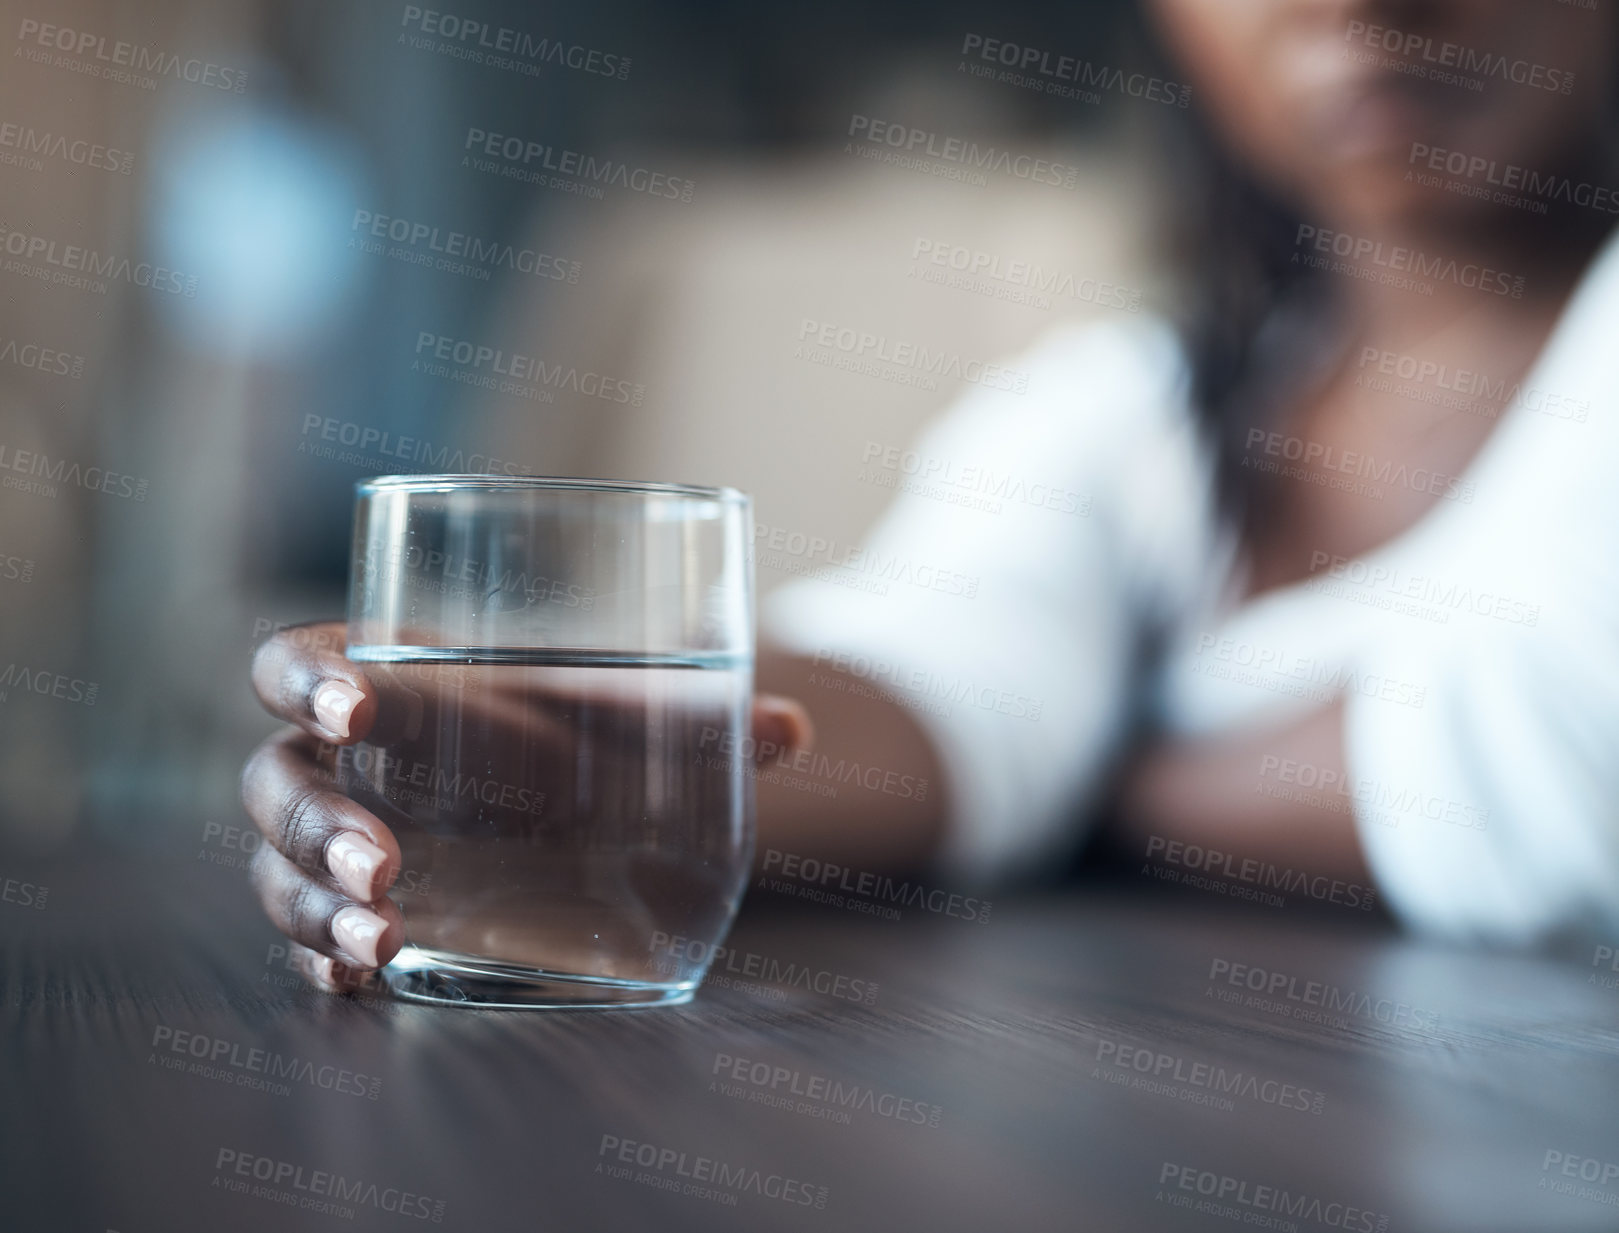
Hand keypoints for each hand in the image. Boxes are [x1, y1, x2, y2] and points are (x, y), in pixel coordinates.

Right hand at [241, 621, 811, 993]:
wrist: (561, 801)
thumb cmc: (570, 735)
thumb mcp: (625, 720)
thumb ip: (697, 717)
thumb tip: (796, 729)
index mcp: (386, 682)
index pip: (301, 666)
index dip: (307, 681)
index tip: (356, 707)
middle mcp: (343, 764)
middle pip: (279, 783)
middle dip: (317, 824)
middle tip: (384, 865)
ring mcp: (339, 845)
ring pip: (281, 870)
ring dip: (315, 908)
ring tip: (380, 944)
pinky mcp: (356, 915)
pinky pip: (306, 944)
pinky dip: (323, 965)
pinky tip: (357, 985)